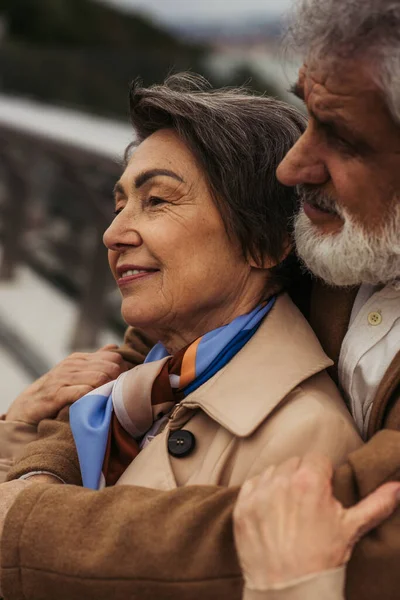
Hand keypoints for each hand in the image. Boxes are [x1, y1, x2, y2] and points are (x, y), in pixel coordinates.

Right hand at [6, 345, 127, 425]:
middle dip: (118, 380)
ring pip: (100, 378)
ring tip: (109, 401)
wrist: (28, 408)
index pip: (114, 356)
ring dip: (108, 389)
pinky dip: (93, 398)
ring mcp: (64, 378)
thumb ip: (95, 360)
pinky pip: (84, 392)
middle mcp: (72, 365)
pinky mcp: (57, 394)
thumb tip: (114, 347)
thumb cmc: (56, 391)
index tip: (123, 384)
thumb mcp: (75, 373)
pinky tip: (95, 405)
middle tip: (118, 394)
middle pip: (110, 366)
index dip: (123, 371)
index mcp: (79, 358)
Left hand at [233, 454, 399, 590]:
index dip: (323, 475)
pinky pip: (252, 484)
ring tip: (290, 509)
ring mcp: (258, 494)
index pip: (317, 459)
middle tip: (308, 503)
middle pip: (294, 463)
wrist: (289, 592)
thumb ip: (376, 503)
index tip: (324, 491)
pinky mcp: (242, 507)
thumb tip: (398, 487)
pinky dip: (260, 493)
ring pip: (273, 471)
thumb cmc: (322, 560)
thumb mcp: (351, 529)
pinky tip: (272, 512)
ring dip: (280, 483)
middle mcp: (281, 482)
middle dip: (302, 477)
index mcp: (309, 481)